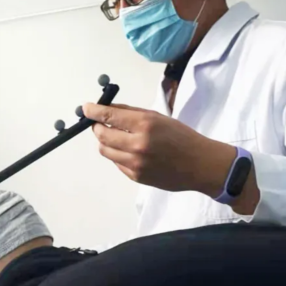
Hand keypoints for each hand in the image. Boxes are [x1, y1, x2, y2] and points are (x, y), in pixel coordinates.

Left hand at [82, 102, 236, 194]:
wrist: (200, 165)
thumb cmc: (182, 137)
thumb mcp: (159, 118)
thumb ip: (132, 113)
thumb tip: (108, 108)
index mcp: (145, 124)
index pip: (109, 116)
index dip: (93, 111)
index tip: (85, 108)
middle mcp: (137, 144)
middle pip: (102, 135)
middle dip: (97, 127)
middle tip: (101, 124)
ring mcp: (136, 163)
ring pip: (105, 151)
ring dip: (106, 142)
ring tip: (118, 138)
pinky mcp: (136, 177)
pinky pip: (117, 163)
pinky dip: (118, 155)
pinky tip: (131, 152)